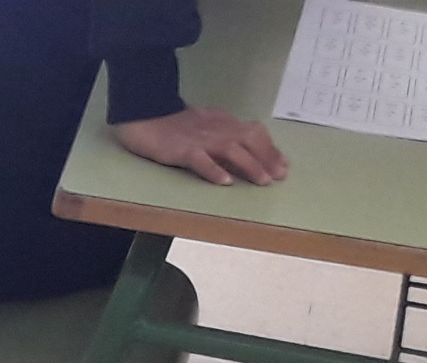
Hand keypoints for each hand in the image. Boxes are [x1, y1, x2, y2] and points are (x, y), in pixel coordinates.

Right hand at [113, 107, 287, 185]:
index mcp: (223, 123)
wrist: (143, 116)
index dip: (270, 149)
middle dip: (267, 158)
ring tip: (262, 181)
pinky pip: (201, 160)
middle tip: (279, 176)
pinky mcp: (182, 150)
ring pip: (232, 150)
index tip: (283, 165)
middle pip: (249, 140)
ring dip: (250, 165)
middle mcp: (217, 129)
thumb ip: (223, 135)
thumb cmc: (172, 125)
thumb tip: (243, 153)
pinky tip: (224, 182)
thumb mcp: (204, 125)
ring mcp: (200, 139)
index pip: (254, 133)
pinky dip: (214, 170)